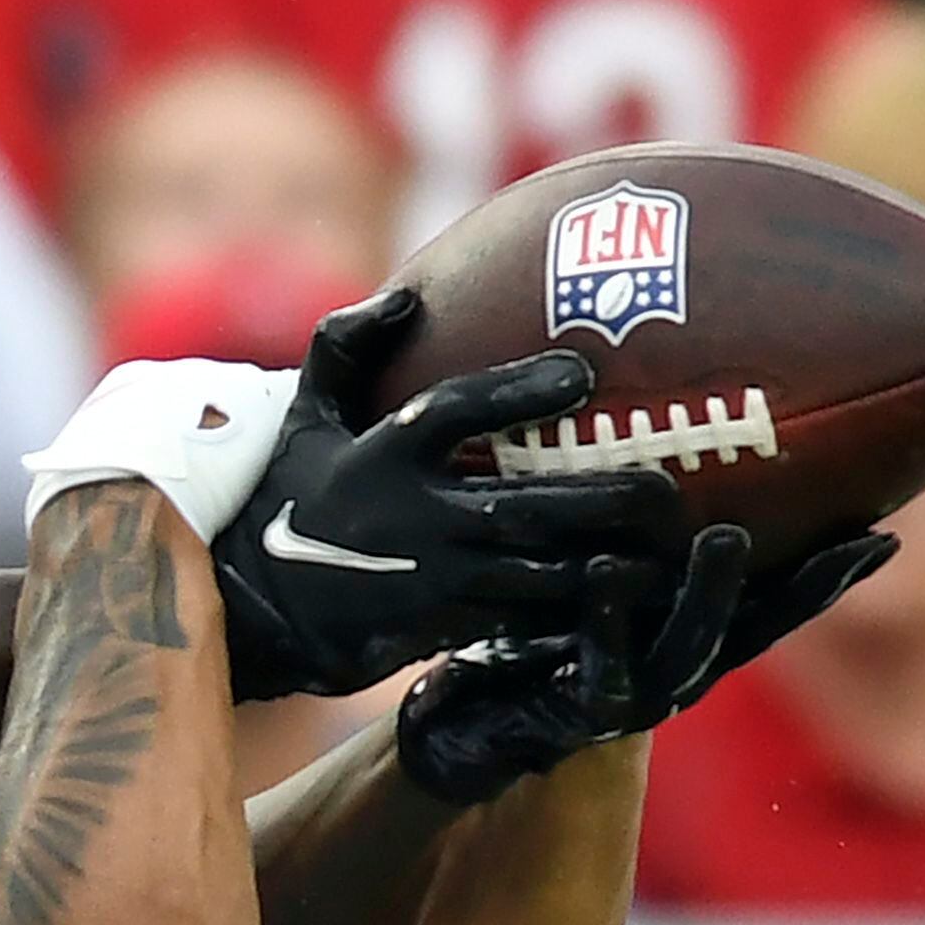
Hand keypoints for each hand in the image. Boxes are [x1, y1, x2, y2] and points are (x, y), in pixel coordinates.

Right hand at [212, 283, 688, 703]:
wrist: (255, 609)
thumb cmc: (291, 496)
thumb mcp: (304, 415)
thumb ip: (346, 348)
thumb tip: (406, 296)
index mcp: (385, 456)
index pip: (456, 414)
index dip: (518, 394)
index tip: (581, 374)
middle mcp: (415, 519)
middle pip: (524, 507)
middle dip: (599, 500)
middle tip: (665, 486)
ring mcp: (432, 581)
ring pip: (537, 578)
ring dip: (606, 569)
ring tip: (670, 554)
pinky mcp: (441, 628)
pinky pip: (521, 622)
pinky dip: (577, 614)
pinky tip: (632, 602)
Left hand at [396, 522, 895, 804]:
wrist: (465, 724)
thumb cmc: (533, 633)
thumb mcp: (591, 571)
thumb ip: (633, 526)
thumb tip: (664, 425)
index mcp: (693, 638)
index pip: (778, 604)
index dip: (830, 574)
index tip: (885, 533)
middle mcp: (676, 672)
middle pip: (753, 628)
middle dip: (800, 585)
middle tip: (841, 529)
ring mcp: (630, 698)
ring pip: (687, 649)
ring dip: (710, 595)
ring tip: (726, 538)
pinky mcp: (572, 713)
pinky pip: (596, 662)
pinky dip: (603, 617)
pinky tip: (605, 569)